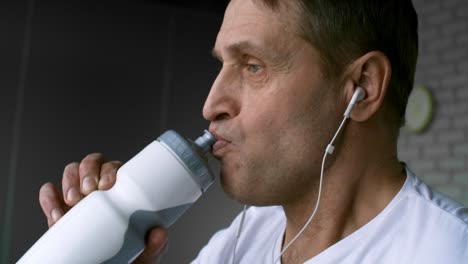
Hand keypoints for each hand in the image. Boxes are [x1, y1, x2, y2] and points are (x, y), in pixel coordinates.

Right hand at [39, 153, 167, 262]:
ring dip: (70, 182)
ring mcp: (77, 198)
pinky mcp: (58, 211)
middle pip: (90, 163)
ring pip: (70, 172)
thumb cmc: (131, 256)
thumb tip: (159, 233)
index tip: (108, 183)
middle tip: (90, 191)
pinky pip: (49, 194)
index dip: (109, 169)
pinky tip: (58, 215)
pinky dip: (49, 199)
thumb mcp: (147, 252)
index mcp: (121, 191)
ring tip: (74, 201)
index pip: (114, 167)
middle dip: (87, 171)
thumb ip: (157, 244)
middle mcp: (98, 190)